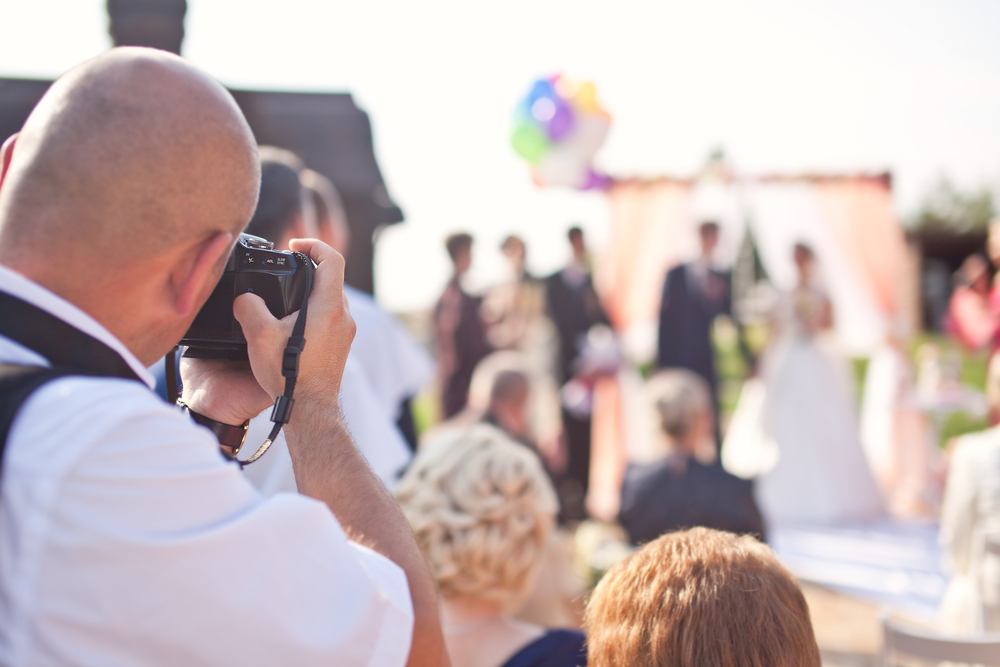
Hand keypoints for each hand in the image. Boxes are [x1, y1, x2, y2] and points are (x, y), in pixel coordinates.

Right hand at [181, 238, 354, 423]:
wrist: (310, 408)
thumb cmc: (289, 374)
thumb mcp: (260, 336)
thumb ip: (249, 308)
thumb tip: (244, 298)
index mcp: (329, 306)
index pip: (332, 259)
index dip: (314, 244)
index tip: (295, 245)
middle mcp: (343, 315)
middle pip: (332, 277)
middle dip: (310, 266)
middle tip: (287, 267)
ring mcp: (345, 331)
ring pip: (332, 298)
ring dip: (312, 290)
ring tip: (287, 296)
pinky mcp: (342, 344)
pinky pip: (331, 316)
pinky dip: (315, 309)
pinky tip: (293, 322)